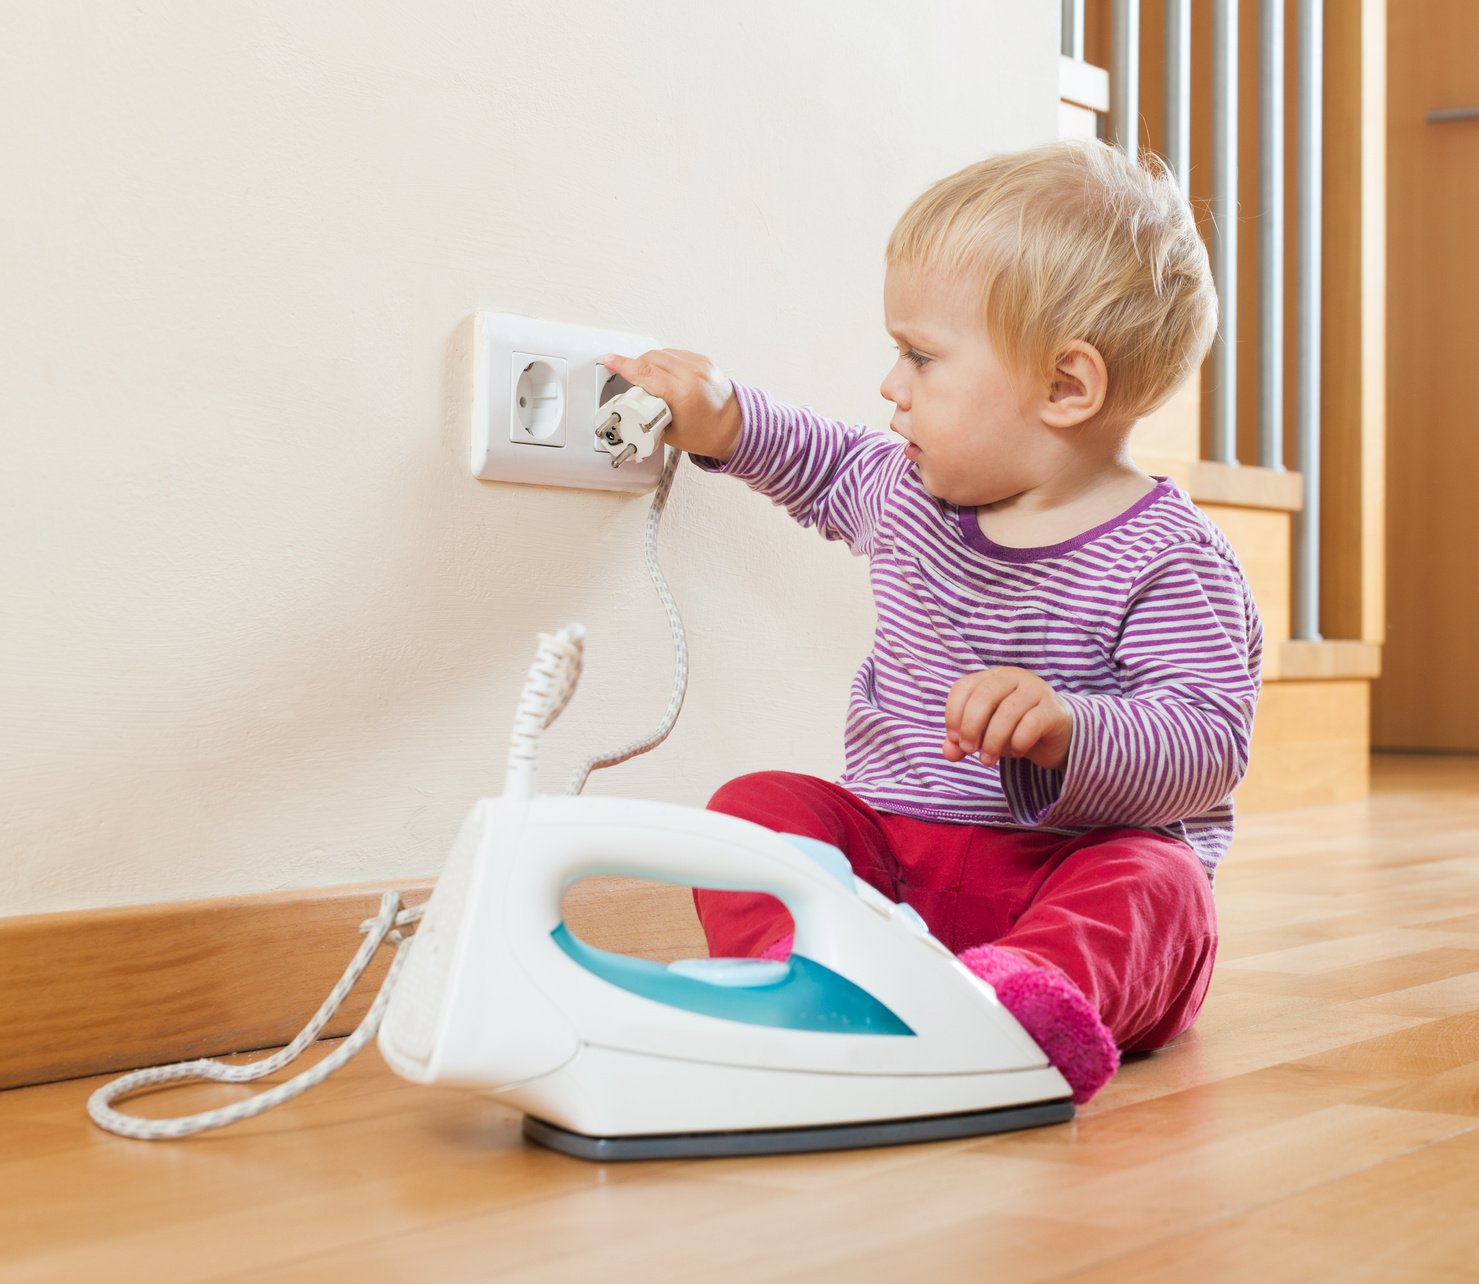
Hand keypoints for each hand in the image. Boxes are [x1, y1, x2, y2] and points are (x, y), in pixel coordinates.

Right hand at [600, 349, 742, 461]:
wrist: (735, 428)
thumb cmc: (707, 434)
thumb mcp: (670, 433)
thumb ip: (649, 415)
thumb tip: (631, 406)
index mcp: (683, 394)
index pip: (646, 372)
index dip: (623, 365)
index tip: (610, 360)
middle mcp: (692, 375)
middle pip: (652, 358)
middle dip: (636, 366)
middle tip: (631, 382)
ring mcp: (700, 365)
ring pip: (663, 353)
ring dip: (650, 363)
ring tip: (649, 382)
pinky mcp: (703, 361)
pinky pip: (676, 354)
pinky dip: (665, 362)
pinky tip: (664, 375)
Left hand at [942, 667, 1072, 771]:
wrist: (1056, 736)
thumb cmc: (1014, 729)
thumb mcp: (984, 734)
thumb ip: (963, 742)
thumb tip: (949, 753)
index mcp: (992, 677)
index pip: (964, 687)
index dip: (953, 713)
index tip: (954, 739)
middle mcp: (1013, 677)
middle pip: (984, 696)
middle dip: (971, 727)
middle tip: (969, 751)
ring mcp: (1035, 690)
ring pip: (1007, 712)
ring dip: (993, 740)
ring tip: (988, 760)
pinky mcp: (1053, 710)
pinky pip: (1031, 724)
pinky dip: (1018, 742)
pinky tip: (1016, 753)